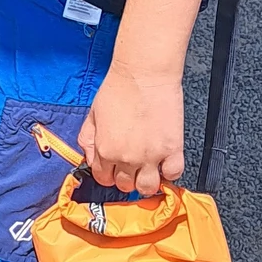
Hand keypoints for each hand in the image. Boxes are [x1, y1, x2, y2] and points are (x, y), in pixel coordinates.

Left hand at [80, 66, 184, 197]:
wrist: (144, 74)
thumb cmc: (118, 88)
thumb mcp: (93, 115)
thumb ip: (88, 140)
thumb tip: (90, 158)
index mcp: (105, 150)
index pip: (103, 178)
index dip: (108, 174)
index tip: (114, 168)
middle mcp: (126, 158)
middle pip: (125, 186)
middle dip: (126, 178)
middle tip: (132, 165)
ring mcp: (150, 156)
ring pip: (147, 187)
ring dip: (146, 181)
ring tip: (148, 168)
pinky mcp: (172, 149)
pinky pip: (173, 174)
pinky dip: (169, 172)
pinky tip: (165, 162)